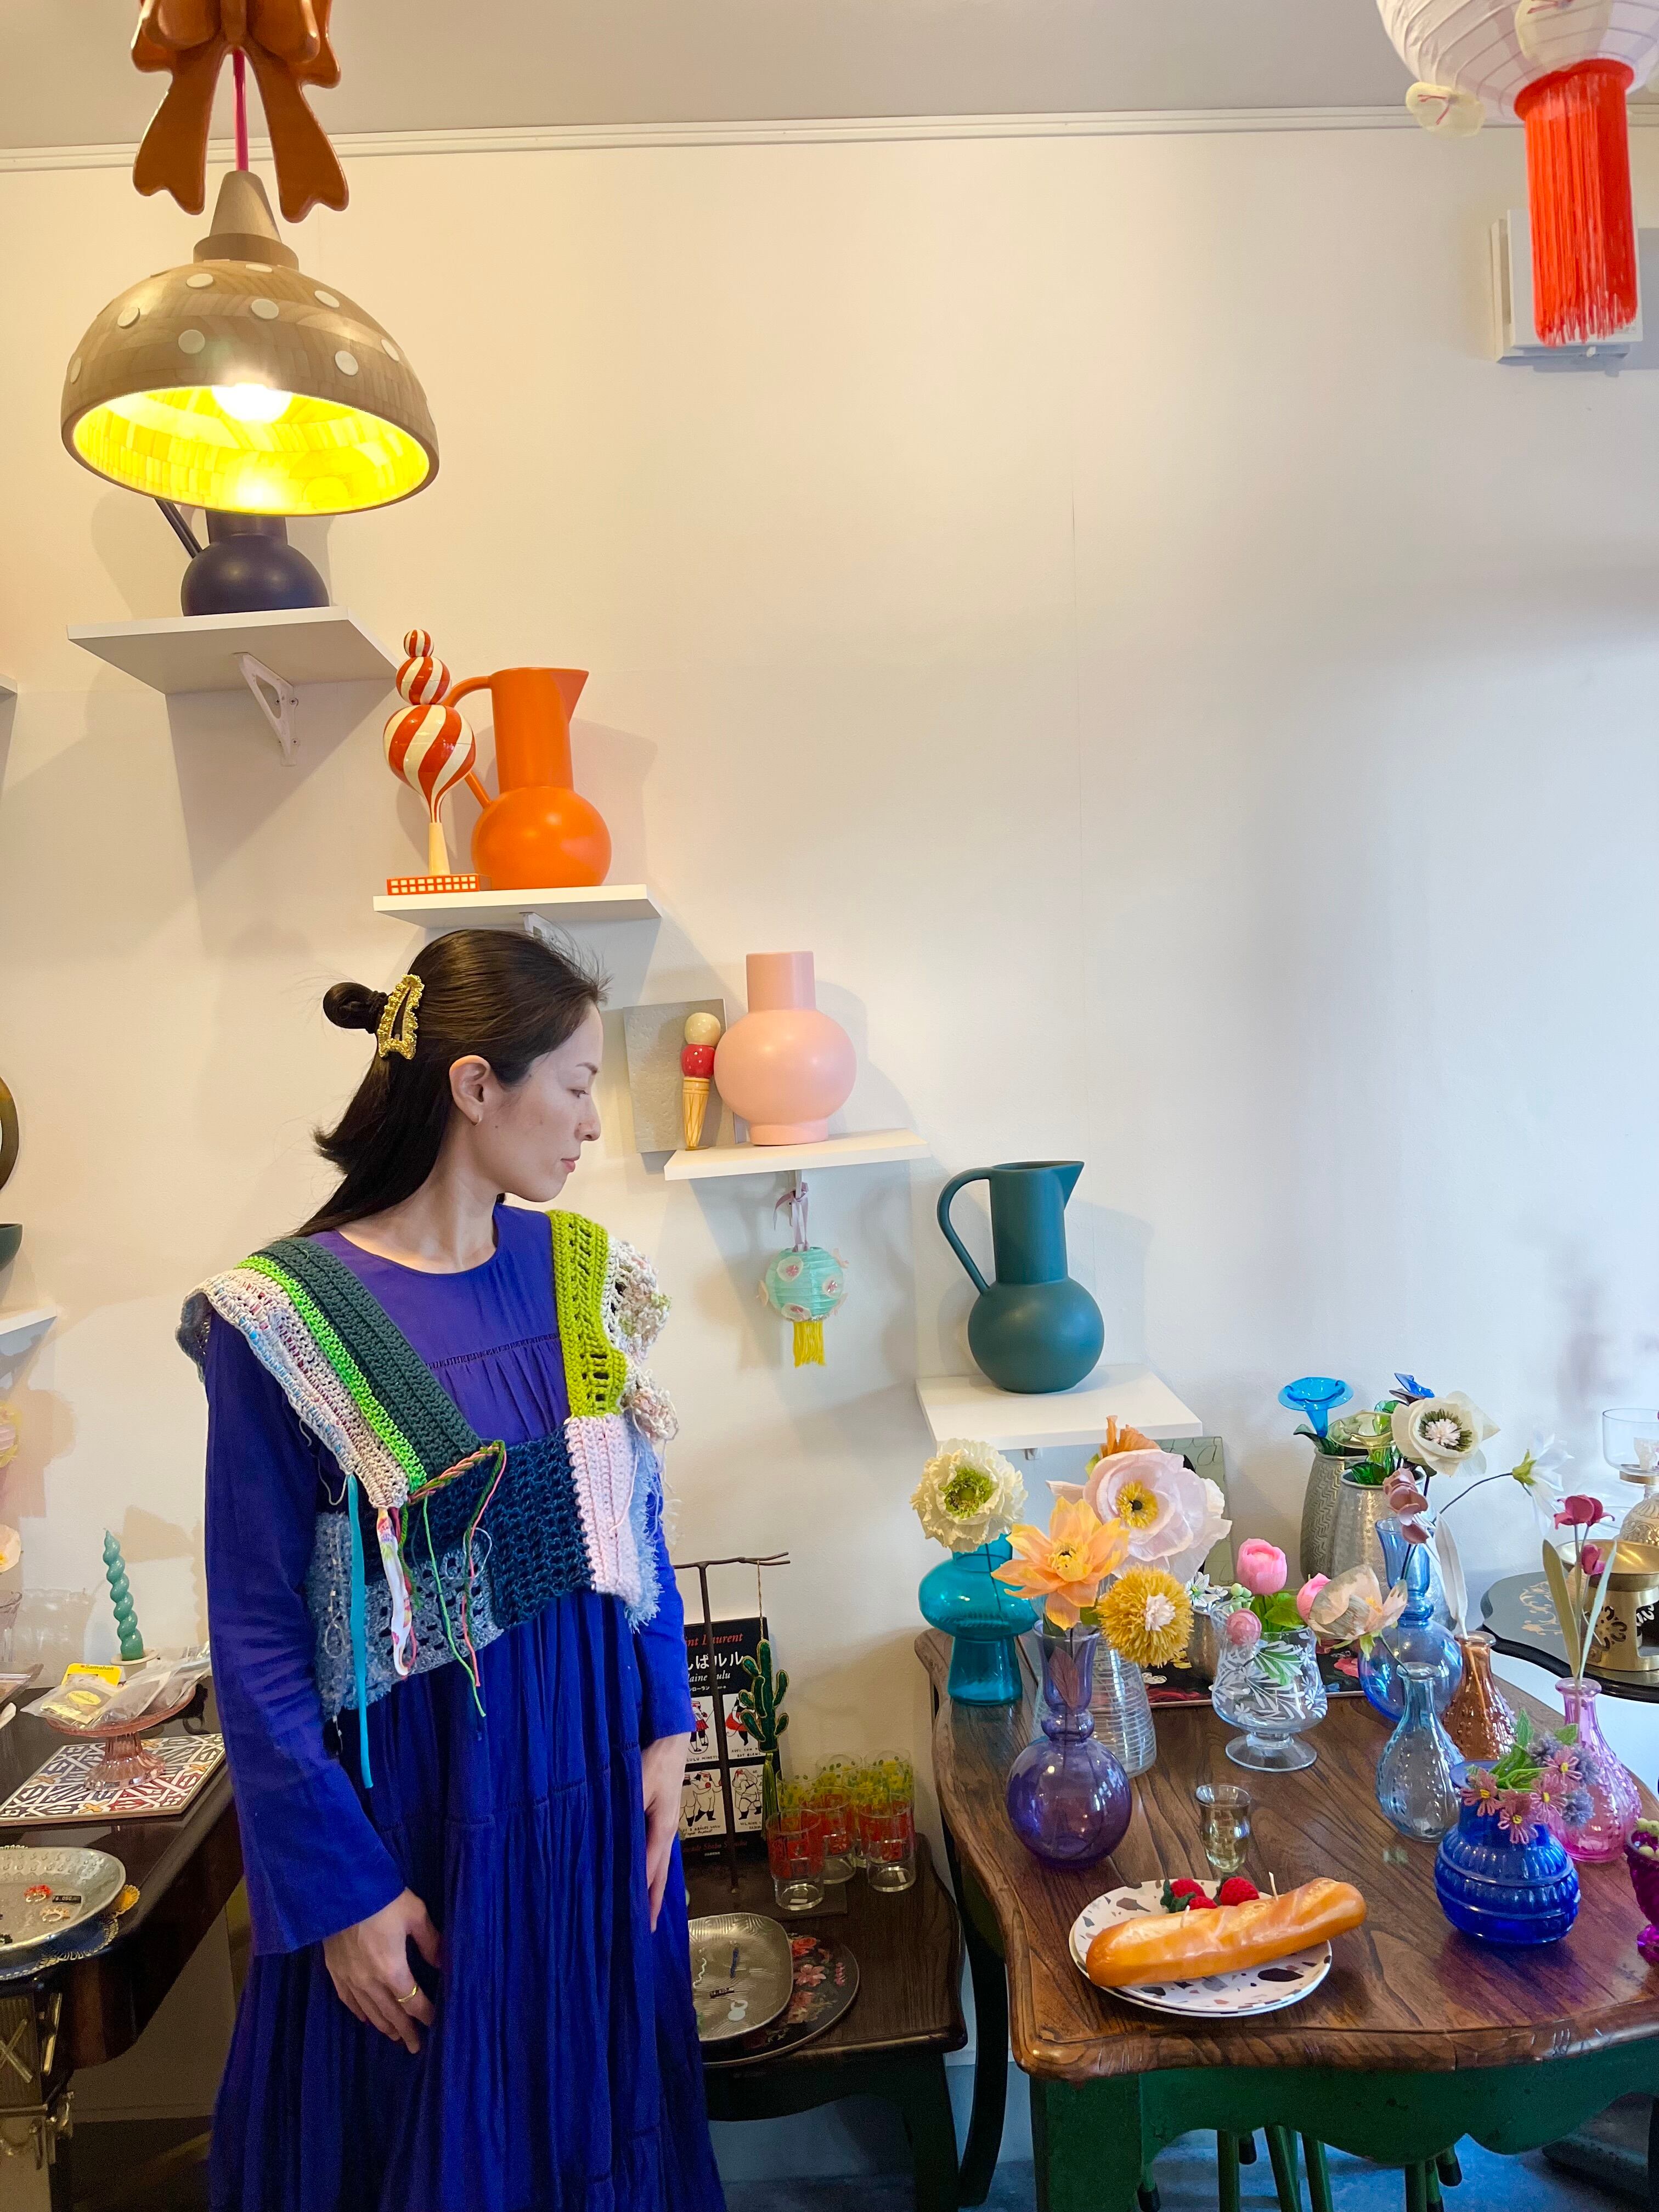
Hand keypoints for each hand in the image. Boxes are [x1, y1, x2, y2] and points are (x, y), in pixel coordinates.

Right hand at [323, 1889, 440, 2051]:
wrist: (341, 1890)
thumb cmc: (383, 1899)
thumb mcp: (415, 1914)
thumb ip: (430, 1941)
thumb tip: (443, 1963)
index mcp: (392, 1970)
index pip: (412, 2001)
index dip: (424, 2014)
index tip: (434, 2023)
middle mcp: (370, 1982)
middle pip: (391, 2013)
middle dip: (405, 2030)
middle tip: (415, 2046)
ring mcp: (350, 1978)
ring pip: (370, 2011)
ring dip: (384, 2025)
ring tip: (395, 2036)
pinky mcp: (335, 1971)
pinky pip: (348, 2000)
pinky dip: (359, 2012)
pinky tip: (366, 2018)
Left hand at [641, 1731, 690, 1931]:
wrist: (672, 1739)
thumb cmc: (654, 1760)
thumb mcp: (637, 1785)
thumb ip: (625, 1813)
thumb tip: (611, 1841)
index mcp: (663, 1829)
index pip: (650, 1870)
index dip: (642, 1895)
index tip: (635, 1921)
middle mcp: (668, 1832)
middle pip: (661, 1874)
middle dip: (653, 1901)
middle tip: (646, 1930)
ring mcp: (668, 1826)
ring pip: (661, 1865)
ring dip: (653, 1888)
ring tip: (646, 1912)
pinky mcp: (664, 1819)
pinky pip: (657, 1852)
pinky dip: (652, 1870)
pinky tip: (644, 1876)